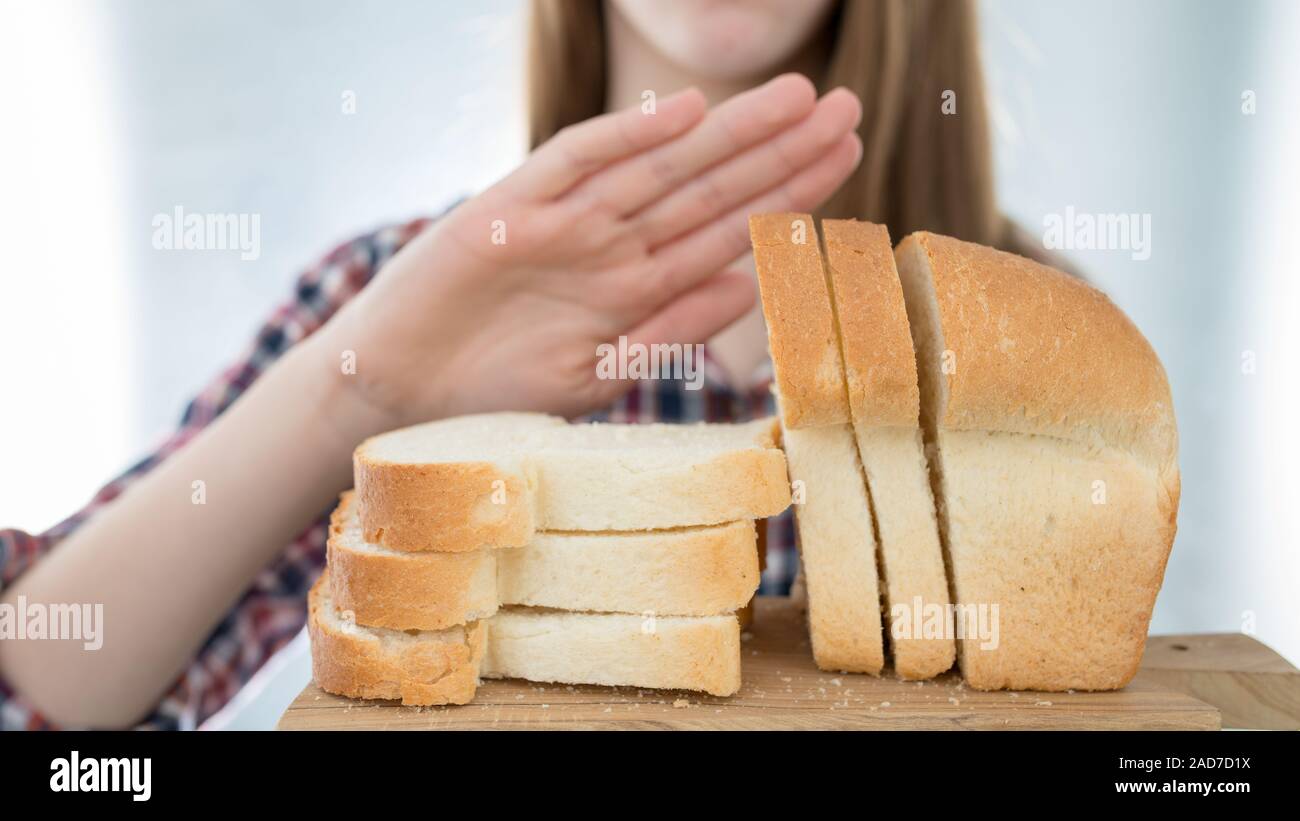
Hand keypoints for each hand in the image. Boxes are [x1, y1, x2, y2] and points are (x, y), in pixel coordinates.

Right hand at [315, 74, 861, 430]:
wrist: (401, 394)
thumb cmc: (495, 393)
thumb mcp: (596, 373)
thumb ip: (667, 331)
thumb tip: (746, 286)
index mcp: (637, 283)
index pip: (729, 229)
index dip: (789, 194)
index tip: (847, 161)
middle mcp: (611, 243)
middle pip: (710, 187)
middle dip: (780, 150)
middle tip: (849, 108)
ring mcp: (564, 221)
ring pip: (661, 167)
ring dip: (727, 135)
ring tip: (796, 101)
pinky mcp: (509, 209)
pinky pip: (575, 165)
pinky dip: (624, 138)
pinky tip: (683, 113)